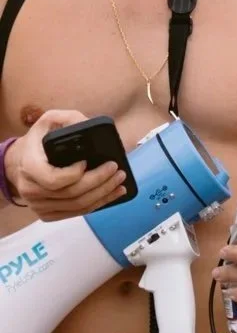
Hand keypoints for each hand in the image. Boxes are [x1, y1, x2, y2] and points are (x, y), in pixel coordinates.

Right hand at [5, 110, 127, 219]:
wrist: (19, 161)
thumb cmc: (39, 139)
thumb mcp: (51, 120)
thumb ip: (70, 119)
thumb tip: (91, 126)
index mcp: (30, 166)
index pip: (53, 179)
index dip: (73, 174)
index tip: (87, 162)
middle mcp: (31, 189)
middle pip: (70, 194)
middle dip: (98, 182)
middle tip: (118, 170)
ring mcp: (38, 204)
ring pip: (75, 206)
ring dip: (102, 195)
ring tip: (121, 182)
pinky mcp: (46, 213)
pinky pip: (74, 214)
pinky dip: (96, 205)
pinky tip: (113, 194)